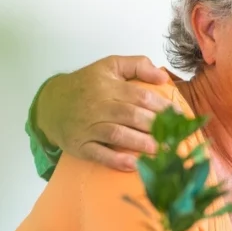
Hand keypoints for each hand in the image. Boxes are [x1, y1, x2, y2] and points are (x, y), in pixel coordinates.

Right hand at [35, 55, 172, 170]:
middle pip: (131, 116)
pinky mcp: (80, 145)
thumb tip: (162, 76)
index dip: (163, 107)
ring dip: (140, 143)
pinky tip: (133, 165)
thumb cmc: (88, 85)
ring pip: (117, 134)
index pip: (141, 96)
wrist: (51, 103)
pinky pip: (98, 154)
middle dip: (156, 127)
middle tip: (175, 137)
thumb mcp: (110, 66)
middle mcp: (98, 106)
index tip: (180, 117)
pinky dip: (115, 160)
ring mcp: (88, 127)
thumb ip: (137, 65)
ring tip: (161, 151)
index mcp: (108, 86)